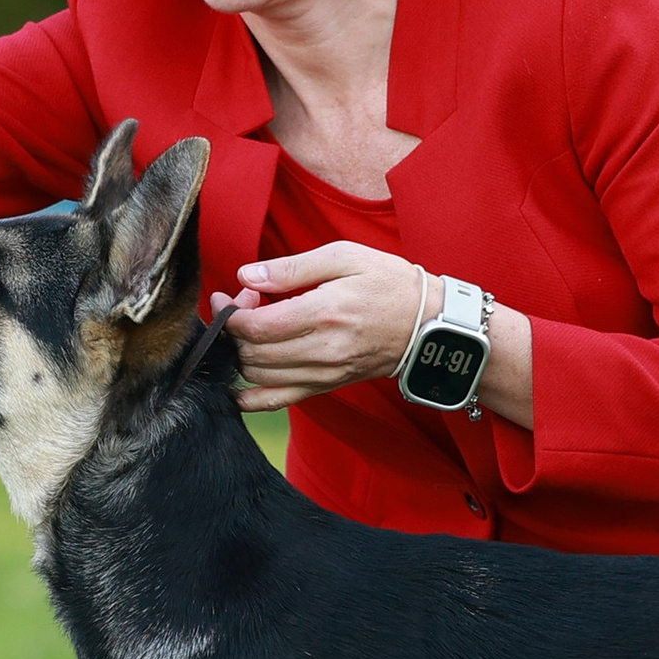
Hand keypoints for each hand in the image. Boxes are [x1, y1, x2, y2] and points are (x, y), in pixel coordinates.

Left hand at [213, 242, 427, 411]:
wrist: (427, 324)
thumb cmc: (387, 283)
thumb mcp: (344, 257)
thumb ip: (291, 267)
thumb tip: (246, 275)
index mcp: (325, 312)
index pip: (257, 327)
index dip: (232, 313)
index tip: (231, 296)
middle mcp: (322, 349)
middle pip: (253, 353)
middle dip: (234, 330)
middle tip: (244, 306)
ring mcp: (324, 373)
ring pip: (259, 377)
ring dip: (242, 354)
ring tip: (253, 329)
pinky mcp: (326, 386)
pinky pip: (277, 402)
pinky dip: (250, 397)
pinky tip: (239, 382)